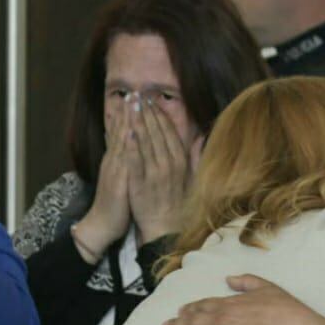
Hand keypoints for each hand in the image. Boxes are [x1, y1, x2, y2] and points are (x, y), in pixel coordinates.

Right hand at [74, 108, 132, 261]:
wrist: (102, 224)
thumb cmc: (115, 202)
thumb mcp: (120, 177)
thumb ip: (125, 161)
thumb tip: (129, 146)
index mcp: (116, 160)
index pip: (121, 132)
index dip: (126, 115)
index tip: (133, 97)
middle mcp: (114, 161)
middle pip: (120, 132)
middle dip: (127, 112)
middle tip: (133, 91)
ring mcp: (114, 170)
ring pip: (120, 141)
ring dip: (126, 121)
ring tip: (131, 104)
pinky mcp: (117, 181)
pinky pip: (123, 160)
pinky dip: (126, 145)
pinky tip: (130, 132)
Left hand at [126, 97, 194, 243]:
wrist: (164, 228)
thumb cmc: (178, 203)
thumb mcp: (193, 178)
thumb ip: (196, 156)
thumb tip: (200, 136)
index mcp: (181, 161)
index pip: (169, 131)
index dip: (159, 114)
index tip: (151, 101)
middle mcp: (169, 165)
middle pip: (156, 132)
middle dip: (146, 112)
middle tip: (138, 96)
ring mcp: (153, 174)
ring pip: (144, 142)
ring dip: (137, 122)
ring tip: (130, 106)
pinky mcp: (139, 183)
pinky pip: (133, 160)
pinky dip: (129, 144)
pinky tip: (124, 131)